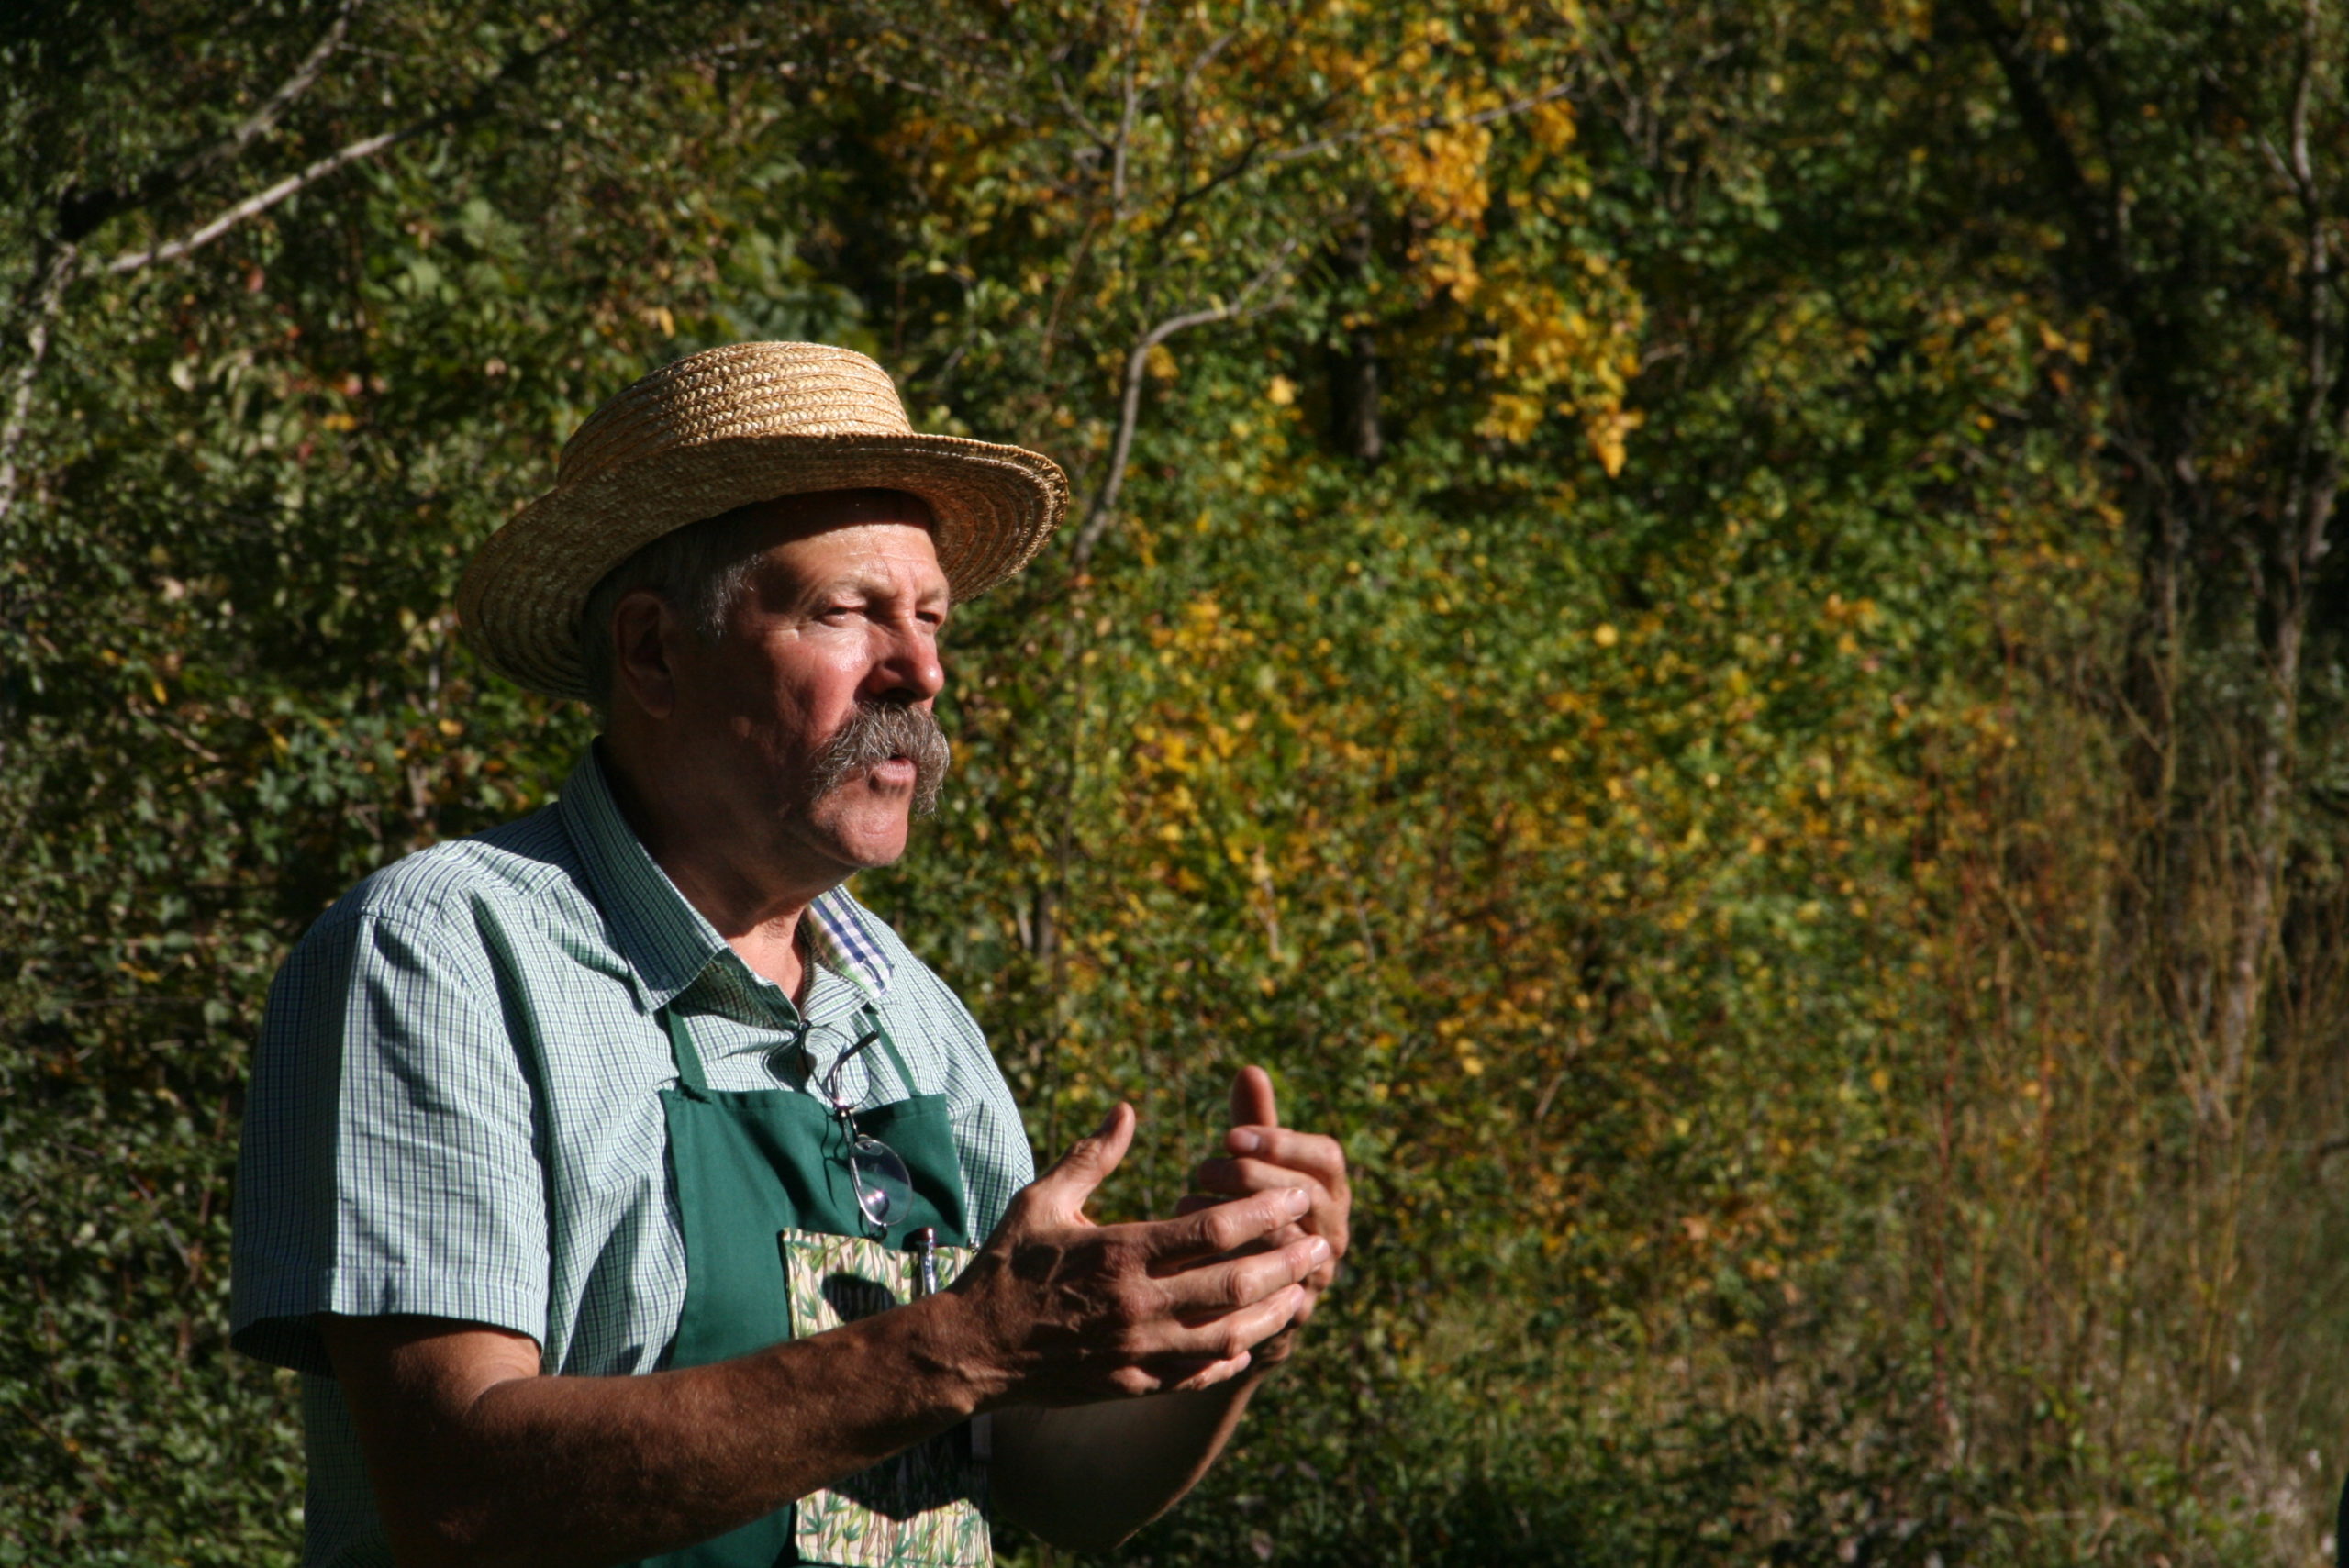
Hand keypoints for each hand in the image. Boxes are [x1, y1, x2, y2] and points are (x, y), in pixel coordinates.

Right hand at [945, 1103, 1328, 1406]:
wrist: (971, 1351)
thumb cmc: (1005, 1266)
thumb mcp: (1042, 1202)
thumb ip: (1092, 1157)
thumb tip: (1127, 1110)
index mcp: (1119, 1253)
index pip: (1212, 1230)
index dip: (1262, 1210)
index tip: (1294, 1194)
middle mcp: (1136, 1305)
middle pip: (1233, 1285)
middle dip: (1285, 1261)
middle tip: (1320, 1242)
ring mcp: (1137, 1350)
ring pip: (1226, 1334)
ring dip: (1272, 1312)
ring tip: (1303, 1291)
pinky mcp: (1132, 1383)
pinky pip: (1196, 1373)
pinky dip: (1230, 1355)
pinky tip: (1251, 1339)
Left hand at [1179, 1067, 1351, 1363]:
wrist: (1243, 1297)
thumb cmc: (1246, 1211)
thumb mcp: (1252, 1166)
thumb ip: (1254, 1123)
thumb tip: (1250, 1069)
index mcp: (1331, 1189)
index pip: (1327, 1158)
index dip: (1280, 1142)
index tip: (1228, 1134)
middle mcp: (1333, 1231)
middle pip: (1308, 1197)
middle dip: (1251, 1178)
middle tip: (1202, 1169)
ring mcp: (1316, 1275)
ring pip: (1287, 1242)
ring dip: (1235, 1218)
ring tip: (1186, 1202)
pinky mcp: (1289, 1313)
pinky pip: (1266, 1288)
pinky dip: (1226, 1262)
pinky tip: (1186, 1248)